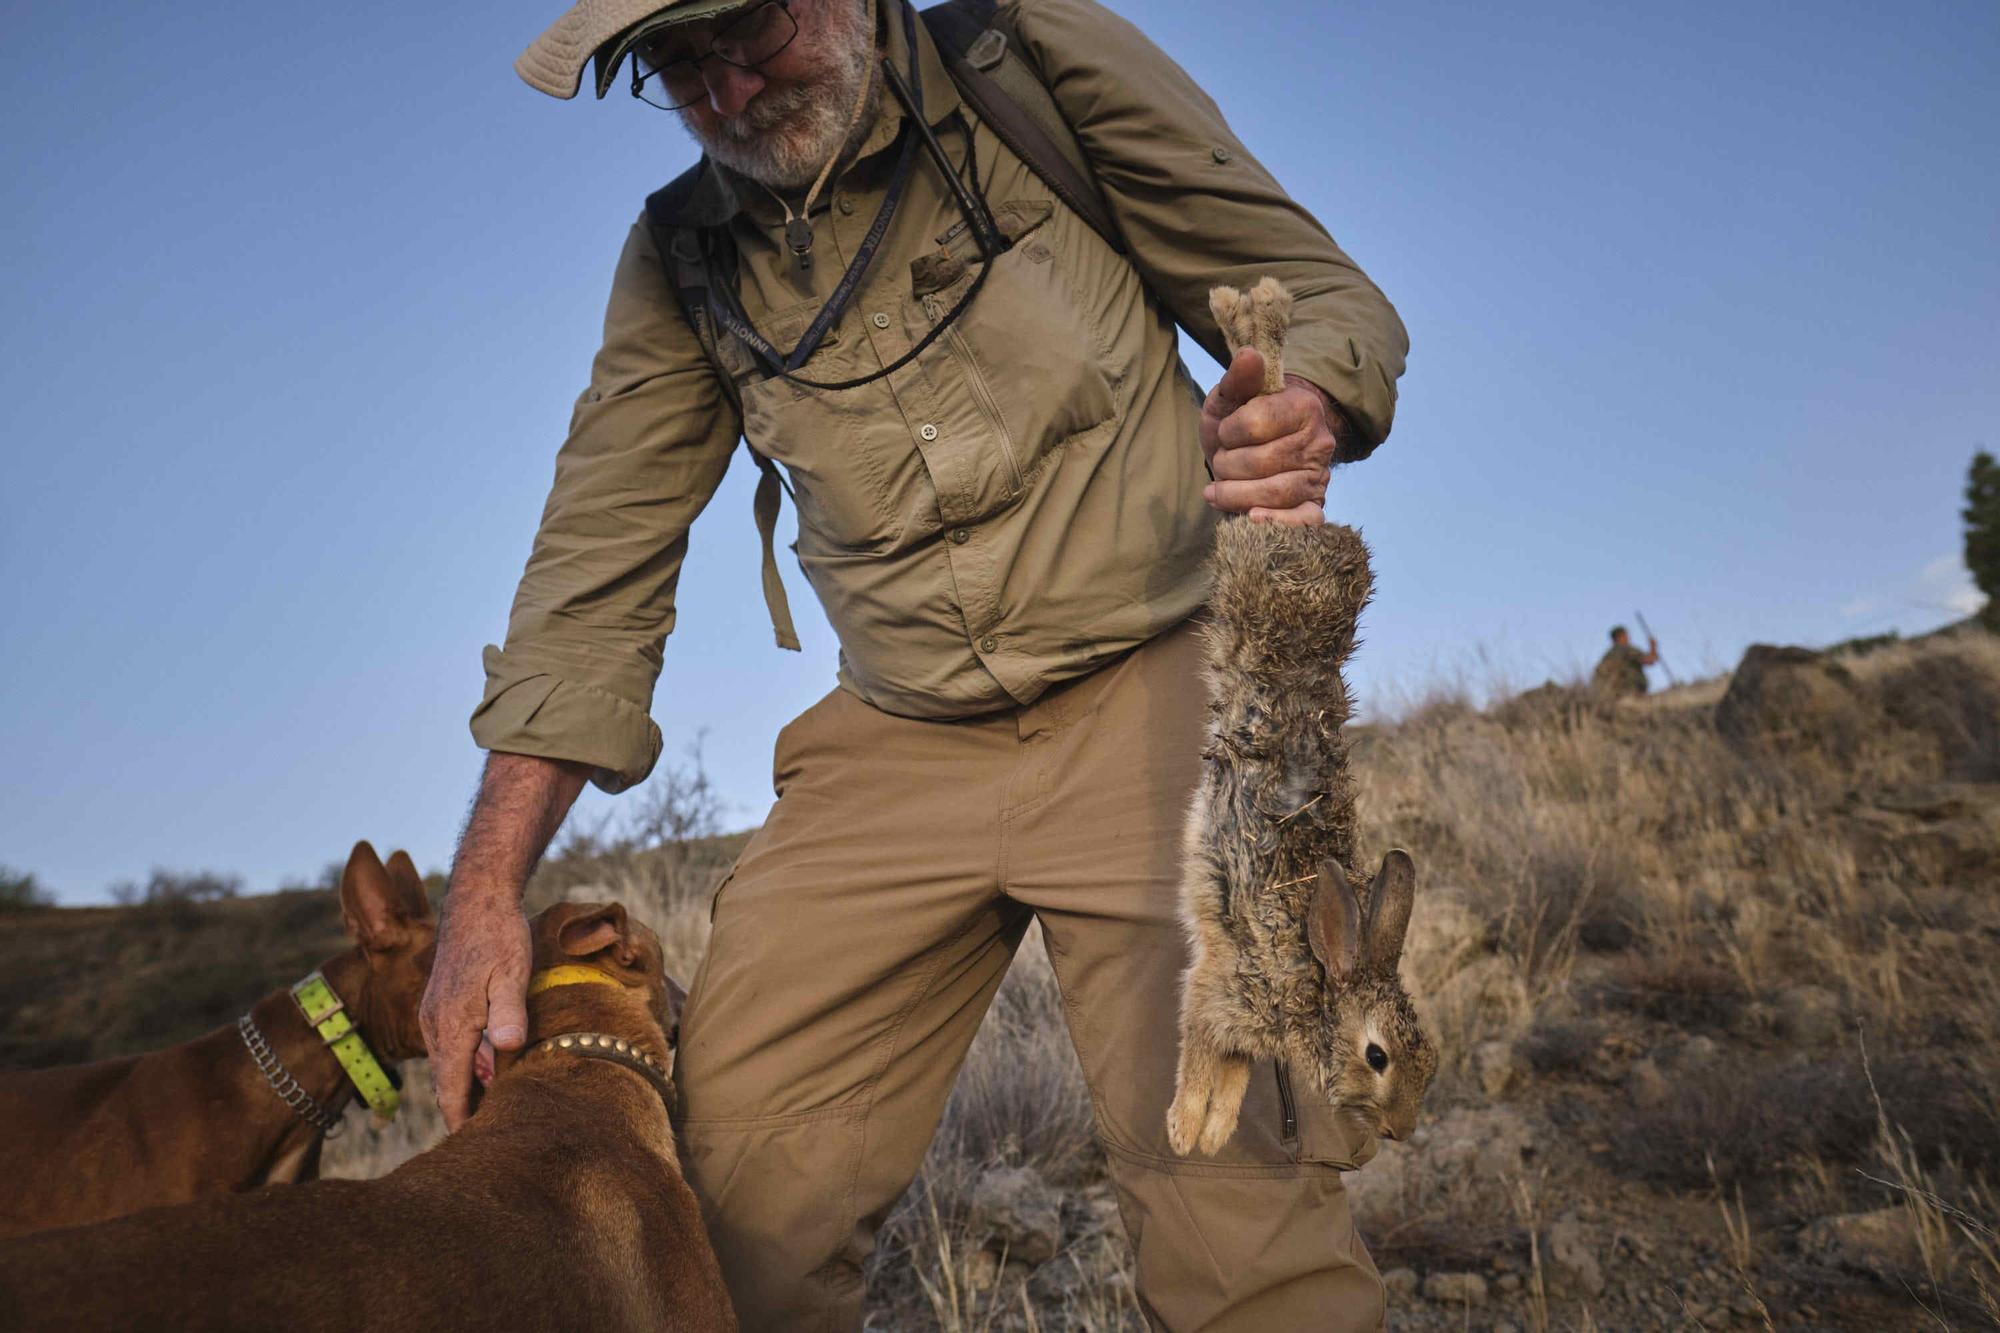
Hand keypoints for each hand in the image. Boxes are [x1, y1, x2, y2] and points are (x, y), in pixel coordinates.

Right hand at [419, 888, 530, 1130]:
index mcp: (452, 1026)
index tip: (473, 1151)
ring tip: (491, 1115)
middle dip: (463, 1112)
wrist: (477, 900)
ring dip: (467, 1088)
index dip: (462, 1121)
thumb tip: (507, 1047)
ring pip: (449, 1065)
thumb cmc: (499, 935)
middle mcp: (436, 1025)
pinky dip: (468, 1065)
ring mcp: (436, 1014)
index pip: (451, 1089)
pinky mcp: (443, 1003)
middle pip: (447, 1083)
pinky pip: (452, 1046)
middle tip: (487, 1141)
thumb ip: (510, 1011)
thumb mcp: (512, 972)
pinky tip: (491, 1071)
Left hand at [1200, 347, 1343, 525]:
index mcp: (1304, 406)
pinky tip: (1251, 518)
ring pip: (1275, 493)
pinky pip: (1305, 521)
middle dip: (1227, 465)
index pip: (1255, 424)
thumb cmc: (1238, 423)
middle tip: (1222, 461)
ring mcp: (1319, 476)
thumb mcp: (1230, 399)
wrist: (1252, 452)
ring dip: (1235, 494)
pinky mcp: (1314, 506)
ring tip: (1220, 489)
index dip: (1229, 431)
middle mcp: (1319, 442)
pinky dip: (1277, 522)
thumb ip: (1238, 379)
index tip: (1226, 431)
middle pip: (1260, 462)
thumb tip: (1250, 355)